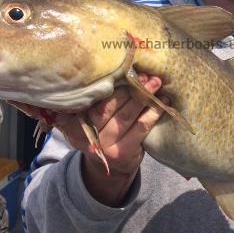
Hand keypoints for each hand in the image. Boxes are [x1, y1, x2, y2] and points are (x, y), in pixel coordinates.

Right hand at [11, 73, 165, 205]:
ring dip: (143, 96)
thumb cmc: (104, 131)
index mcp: (72, 121)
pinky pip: (140, 127)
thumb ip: (95, 99)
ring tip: (156, 82)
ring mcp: (103, 145)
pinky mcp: (122, 153)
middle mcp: (84, 134)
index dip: (107, 83)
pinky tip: (162, 102)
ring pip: (126, 115)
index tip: (122, 69)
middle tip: (144, 73)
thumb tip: (117, 65)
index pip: (89, 99)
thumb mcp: (90, 117)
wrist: (111, 167)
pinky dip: (152, 112)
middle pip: (108, 106)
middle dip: (128, 87)